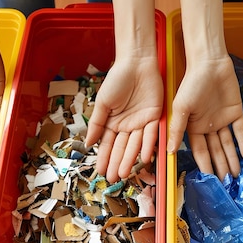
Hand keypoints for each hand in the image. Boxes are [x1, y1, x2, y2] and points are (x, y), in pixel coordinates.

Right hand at [85, 56, 162, 183]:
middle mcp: (126, 126)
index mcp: (112, 122)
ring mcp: (140, 123)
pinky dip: (148, 146)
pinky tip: (144, 158)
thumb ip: (96, 124)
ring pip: (135, 145)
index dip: (104, 158)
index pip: (107, 145)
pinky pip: (151, 134)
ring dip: (130, 159)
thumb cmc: (117, 80)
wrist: (136, 63)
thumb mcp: (103, 103)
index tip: (100, 172)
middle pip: (121, 148)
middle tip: (113, 179)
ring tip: (125, 173)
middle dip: (117, 164)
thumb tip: (88, 144)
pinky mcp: (154, 117)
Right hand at [167, 56, 242, 179]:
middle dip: (220, 166)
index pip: (200, 151)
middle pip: (215, 150)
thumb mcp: (180, 108)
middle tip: (226, 183)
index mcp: (193, 127)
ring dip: (232, 158)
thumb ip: (177, 130)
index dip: (205, 165)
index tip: (209, 179)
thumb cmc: (191, 84)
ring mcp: (222, 119)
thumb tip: (169, 152)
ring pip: (227, 144)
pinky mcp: (235, 112)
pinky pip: (240, 131)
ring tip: (236, 174)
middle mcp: (208, 126)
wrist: (209, 64)